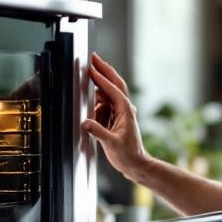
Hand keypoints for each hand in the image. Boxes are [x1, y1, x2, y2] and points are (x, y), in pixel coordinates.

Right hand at [80, 53, 150, 180]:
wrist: (135, 164)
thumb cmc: (127, 155)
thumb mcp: (111, 144)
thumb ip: (98, 132)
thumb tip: (86, 123)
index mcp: (126, 111)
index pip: (112, 89)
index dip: (101, 78)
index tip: (91, 68)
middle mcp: (125, 108)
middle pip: (115, 83)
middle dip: (104, 69)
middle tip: (93, 57)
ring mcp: (122, 112)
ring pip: (110, 92)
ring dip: (101, 82)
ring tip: (90, 73)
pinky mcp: (117, 118)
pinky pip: (107, 103)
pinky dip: (99, 97)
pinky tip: (93, 97)